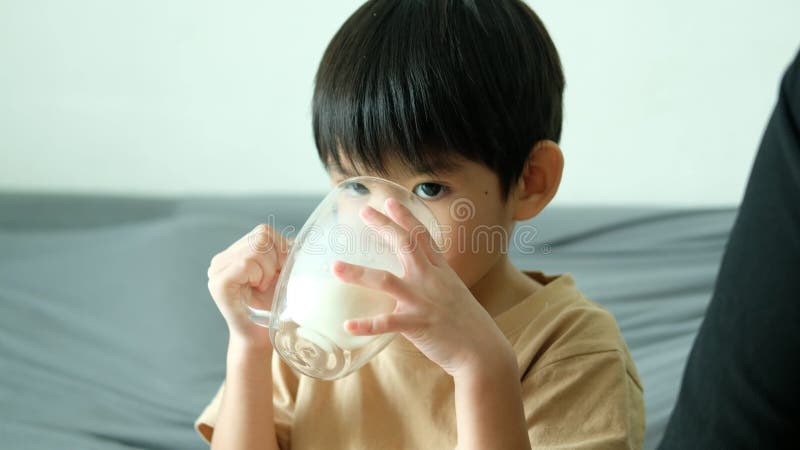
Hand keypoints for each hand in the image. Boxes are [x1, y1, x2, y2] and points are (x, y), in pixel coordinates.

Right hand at [207, 223, 290, 348]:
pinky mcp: (218, 283)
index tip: (279, 272)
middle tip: (270, 282)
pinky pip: (246, 263)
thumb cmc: (273, 306)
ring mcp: (216, 270)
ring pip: (256, 249)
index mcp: (235, 253)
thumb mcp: (280, 273)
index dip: (280, 250)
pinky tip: (256, 289)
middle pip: (261, 237)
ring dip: (268, 270)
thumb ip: (283, 252)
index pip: (263, 231)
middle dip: (275, 261)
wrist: (261, 337)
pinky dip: (259, 276)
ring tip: (262, 287)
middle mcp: (221, 259)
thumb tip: (300, 240)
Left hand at [331, 197, 514, 377]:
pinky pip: (387, 324)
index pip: (422, 237)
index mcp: (440, 272)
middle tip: (363, 211)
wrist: (483, 352)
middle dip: (383, 226)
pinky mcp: (417, 325)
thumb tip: (419, 278)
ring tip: (336, 267)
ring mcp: (423, 301)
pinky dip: (366, 325)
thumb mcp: (453, 293)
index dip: (406, 217)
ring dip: (359, 273)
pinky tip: (347, 326)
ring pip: (386, 281)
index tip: (390, 201)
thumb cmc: (468, 325)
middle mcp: (430, 280)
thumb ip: (435, 282)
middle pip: (405, 245)